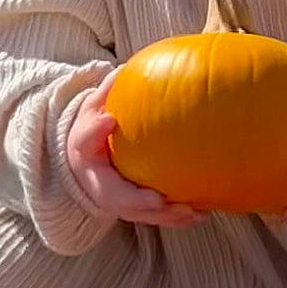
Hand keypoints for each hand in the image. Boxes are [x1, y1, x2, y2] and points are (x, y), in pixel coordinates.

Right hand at [64, 73, 200, 227]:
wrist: (83, 165)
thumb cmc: (93, 132)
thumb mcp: (92, 109)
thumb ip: (106, 93)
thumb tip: (123, 69)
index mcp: (85, 153)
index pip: (85, 140)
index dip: (96, 131)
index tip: (109, 120)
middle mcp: (98, 184)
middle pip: (116, 197)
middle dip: (139, 200)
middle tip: (159, 200)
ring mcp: (117, 202)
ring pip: (140, 214)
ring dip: (166, 216)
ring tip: (192, 212)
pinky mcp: (134, 210)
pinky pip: (156, 217)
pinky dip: (178, 218)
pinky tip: (203, 213)